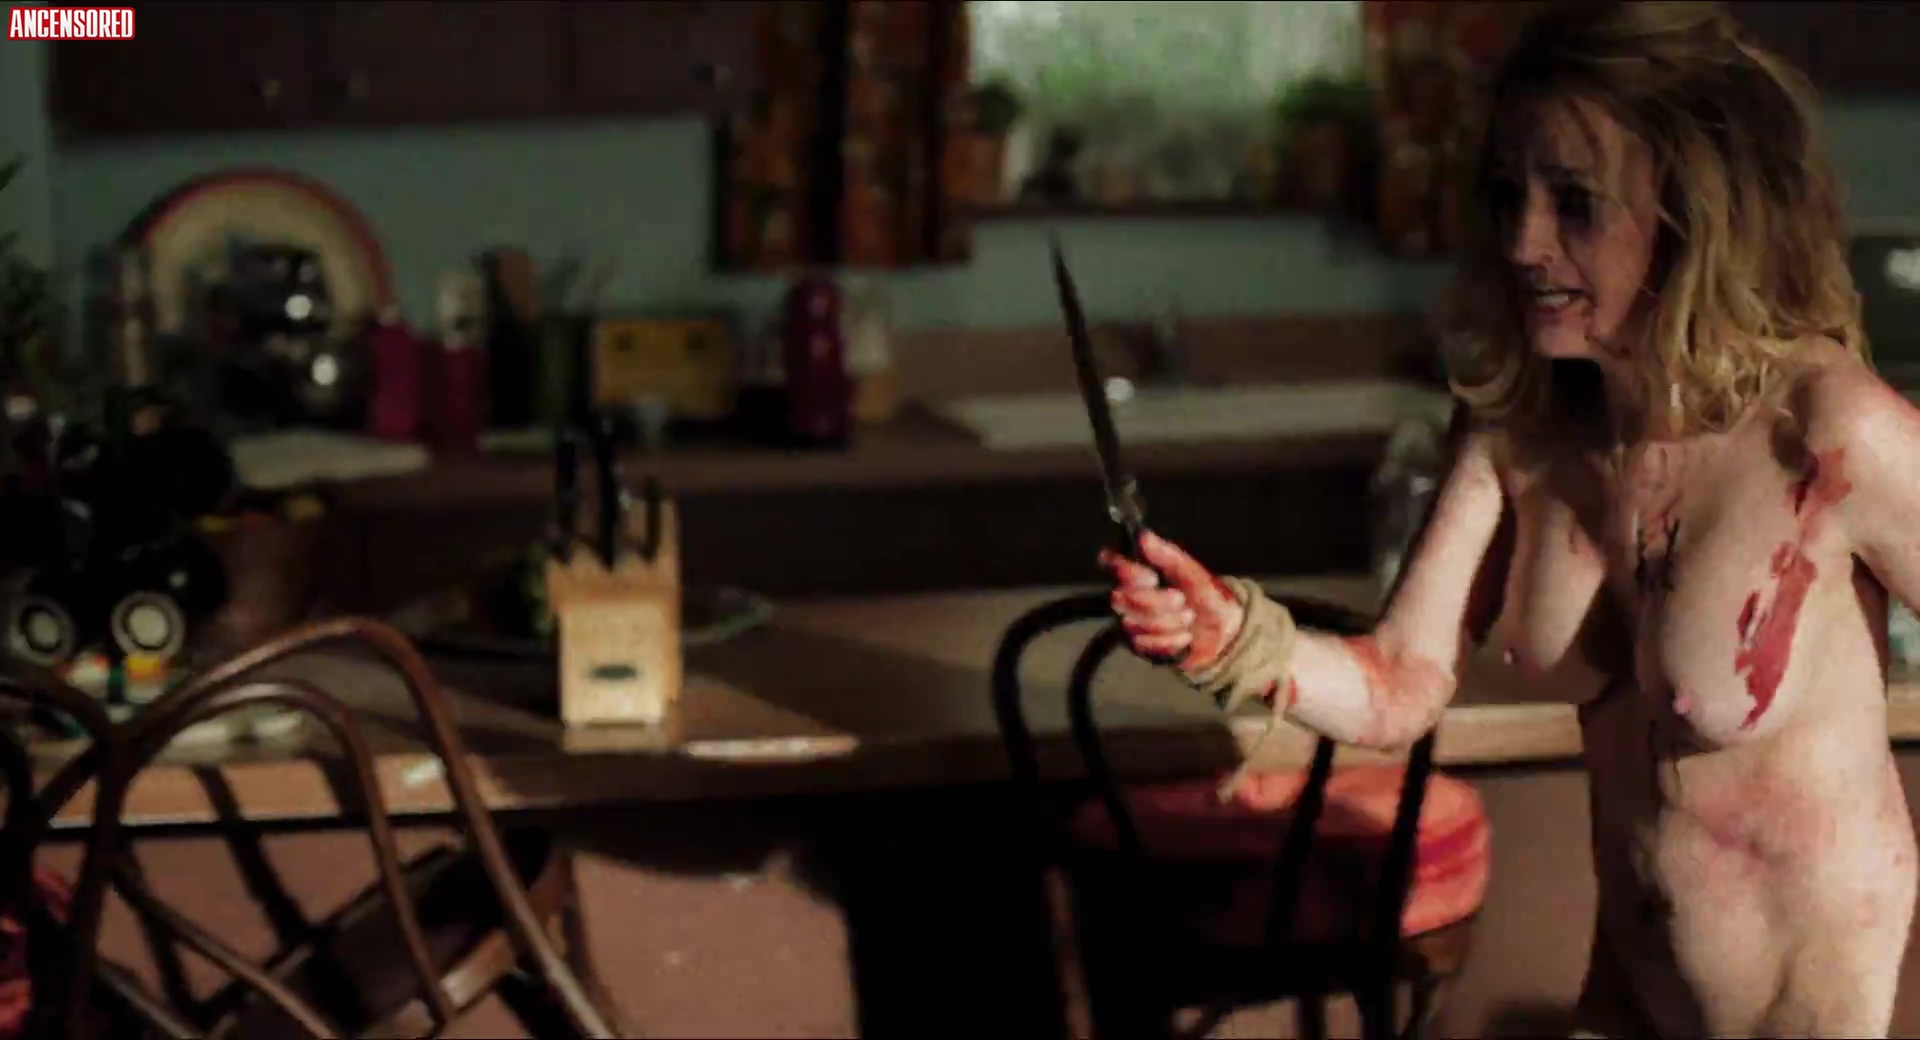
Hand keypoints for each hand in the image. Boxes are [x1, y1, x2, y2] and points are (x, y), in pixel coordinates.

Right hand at [1099, 531, 1246, 670]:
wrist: (1224, 631)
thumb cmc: (1205, 596)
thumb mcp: (1191, 571)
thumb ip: (1166, 555)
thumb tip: (1143, 536)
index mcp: (1137, 574)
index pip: (1112, 565)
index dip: (1127, 572)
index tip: (1151, 578)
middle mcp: (1126, 597)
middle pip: (1122, 598)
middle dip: (1157, 602)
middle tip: (1181, 600)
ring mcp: (1129, 624)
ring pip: (1135, 624)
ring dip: (1169, 622)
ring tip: (1187, 619)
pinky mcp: (1138, 648)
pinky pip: (1146, 644)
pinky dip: (1172, 641)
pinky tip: (1184, 637)